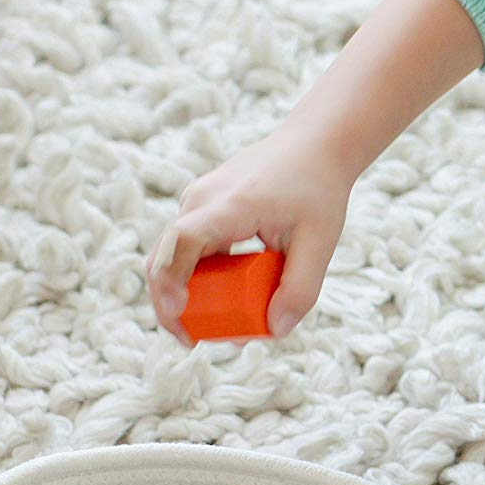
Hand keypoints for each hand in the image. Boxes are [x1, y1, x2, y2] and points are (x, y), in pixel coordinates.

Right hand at [147, 126, 354, 345]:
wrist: (314, 144)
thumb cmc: (317, 189)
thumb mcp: (320, 241)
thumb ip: (301, 287)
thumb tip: (276, 330)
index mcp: (229, 204)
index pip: (183, 241)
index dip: (171, 281)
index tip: (178, 317)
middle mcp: (202, 200)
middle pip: (164, 254)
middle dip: (168, 301)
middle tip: (191, 340)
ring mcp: (198, 201)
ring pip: (172, 253)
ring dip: (181, 290)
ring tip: (208, 326)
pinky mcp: (203, 207)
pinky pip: (188, 246)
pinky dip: (195, 274)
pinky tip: (219, 298)